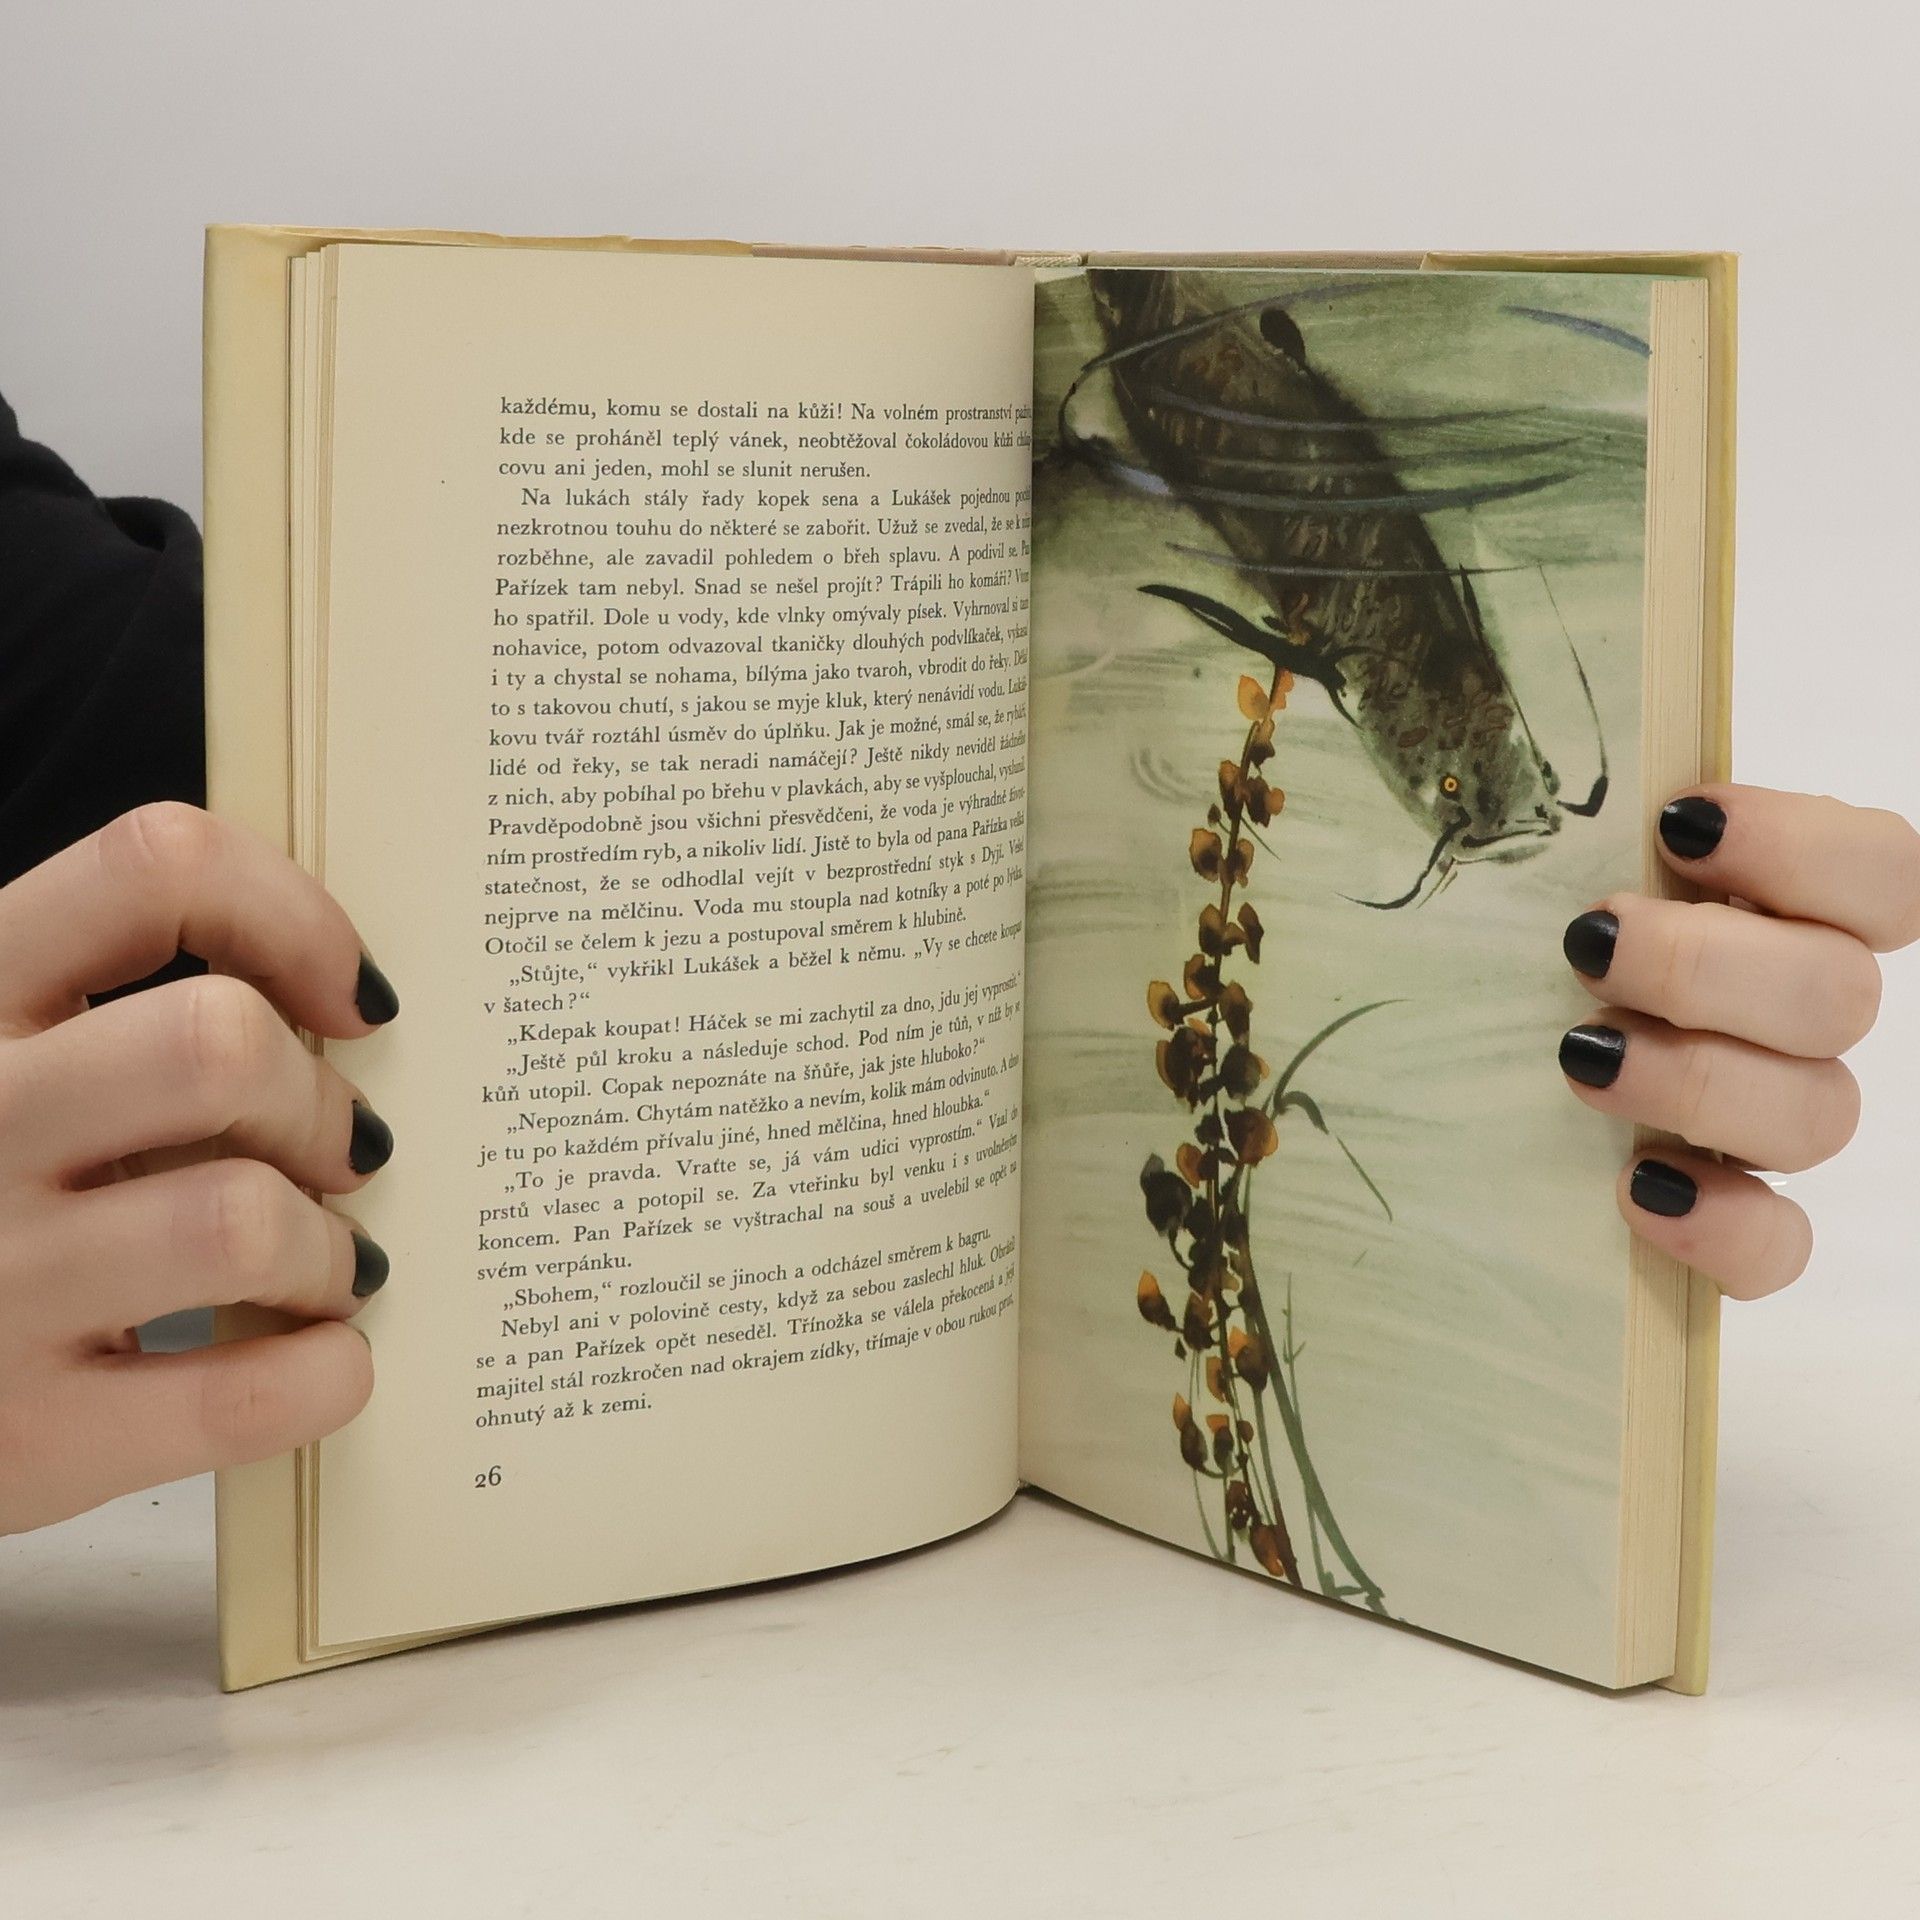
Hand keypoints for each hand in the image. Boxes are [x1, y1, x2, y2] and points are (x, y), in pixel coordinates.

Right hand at [0, 803, 398, 1533]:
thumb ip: (131, 1030)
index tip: (355, 1001)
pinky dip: (324, 1375)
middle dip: (319, 1104)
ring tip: (323, 1269)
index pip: (151, 869)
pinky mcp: (26, 1436)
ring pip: (240, 1219)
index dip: (291, 917)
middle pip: (215, 1043)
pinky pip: (238, 1394)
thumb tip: (352, 1019)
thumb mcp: (17, 1076)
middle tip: (343, 1157)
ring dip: (327, 1250)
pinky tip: (322, 1362)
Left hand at [1558, 784, 1919, 1297]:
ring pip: (1819, 1113)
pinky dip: (1722, 1226)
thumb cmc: (1510, 949)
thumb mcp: (1541, 877)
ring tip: (1579, 1053)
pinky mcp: (1737, 1222)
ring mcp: (1774, 1120)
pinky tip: (1638, 1190)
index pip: (1888, 874)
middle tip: (1588, 941)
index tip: (1678, 826)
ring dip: (1698, 1080)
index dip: (1805, 847)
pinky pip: (1780, 1246)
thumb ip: (1579, 836)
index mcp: (1781, 912)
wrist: (1440, 1091)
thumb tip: (1529, 774)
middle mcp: (1798, 1014)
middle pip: (1841, 995)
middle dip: (1707, 965)